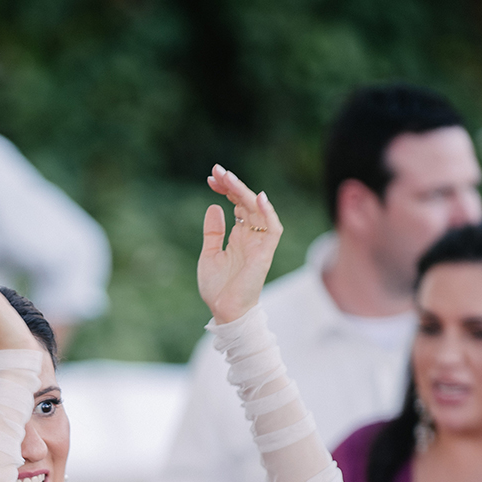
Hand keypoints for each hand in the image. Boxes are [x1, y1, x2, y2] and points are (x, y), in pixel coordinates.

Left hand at [198, 165, 283, 322]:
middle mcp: (251, 236)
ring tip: (228, 178)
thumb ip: (213, 232)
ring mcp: (259, 243)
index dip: (226, 189)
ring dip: (244, 192)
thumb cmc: (218, 288)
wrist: (224, 311)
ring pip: (258, 210)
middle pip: (246, 202)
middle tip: (217, 170)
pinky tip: (258, 197)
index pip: (236, 204)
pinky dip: (268, 213)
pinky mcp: (264, 253)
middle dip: (232, 185)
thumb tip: (214, 206)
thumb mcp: (209, 254)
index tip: (210, 178)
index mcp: (239, 235)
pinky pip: (272, 229)